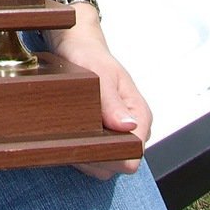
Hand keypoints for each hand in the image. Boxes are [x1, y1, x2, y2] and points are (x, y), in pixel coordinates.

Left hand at [47, 20, 151, 179]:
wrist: (77, 45)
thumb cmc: (89, 55)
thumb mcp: (100, 74)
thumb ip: (112, 102)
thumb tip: (128, 126)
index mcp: (139, 115)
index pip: (132, 155)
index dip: (109, 156)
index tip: (85, 143)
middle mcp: (134, 127)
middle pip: (119, 163)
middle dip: (95, 157)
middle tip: (72, 138)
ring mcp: (120, 131)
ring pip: (108, 163)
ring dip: (87, 155)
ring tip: (70, 134)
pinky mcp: (107, 132)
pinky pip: (98, 154)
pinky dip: (83, 149)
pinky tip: (71, 135)